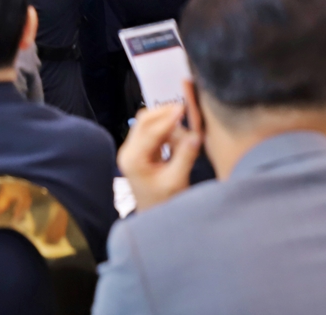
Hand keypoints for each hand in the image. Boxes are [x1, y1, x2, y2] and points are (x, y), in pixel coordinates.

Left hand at [116, 99, 201, 214]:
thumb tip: (196, 135)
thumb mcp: (176, 181)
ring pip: (149, 124)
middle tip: (186, 110)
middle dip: (165, 114)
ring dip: (168, 125)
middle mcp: (129, 151)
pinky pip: (154, 133)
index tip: (183, 108)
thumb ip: (185, 157)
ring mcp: (133, 150)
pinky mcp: (141, 152)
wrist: (154, 217)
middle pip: (144, 121)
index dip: (167, 118)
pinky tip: (181, 140)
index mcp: (133, 158)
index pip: (149, 131)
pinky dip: (168, 132)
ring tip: (187, 136)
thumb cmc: (164, 203)